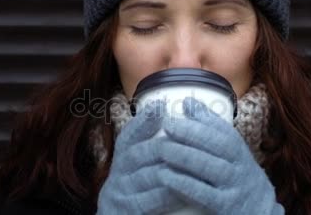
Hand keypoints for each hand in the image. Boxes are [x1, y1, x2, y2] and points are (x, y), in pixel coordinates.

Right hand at [97, 99, 186, 214]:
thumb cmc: (138, 185)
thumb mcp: (140, 161)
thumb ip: (148, 138)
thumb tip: (164, 106)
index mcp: (122, 155)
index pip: (129, 134)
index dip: (144, 119)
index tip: (161, 105)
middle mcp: (118, 171)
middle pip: (138, 153)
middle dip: (163, 145)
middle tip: (185, 139)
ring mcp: (120, 192)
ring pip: (146, 176)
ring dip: (170, 169)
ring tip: (192, 164)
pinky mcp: (125, 210)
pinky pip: (147, 202)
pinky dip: (167, 196)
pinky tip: (184, 192)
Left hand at [158, 97, 284, 213]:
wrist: (258, 211)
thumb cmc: (234, 176)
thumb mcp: (228, 151)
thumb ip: (208, 127)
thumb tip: (187, 102)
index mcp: (239, 150)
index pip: (224, 131)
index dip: (202, 120)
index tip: (179, 111)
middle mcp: (240, 166)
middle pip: (219, 146)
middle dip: (192, 134)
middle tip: (167, 127)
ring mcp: (235, 187)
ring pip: (212, 168)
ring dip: (186, 157)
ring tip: (163, 149)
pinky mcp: (226, 207)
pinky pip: (205, 194)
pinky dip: (185, 184)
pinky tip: (167, 177)